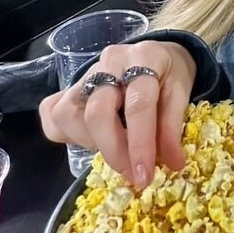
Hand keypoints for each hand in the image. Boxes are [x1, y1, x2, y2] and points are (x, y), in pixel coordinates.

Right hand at [38, 39, 195, 188]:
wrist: (155, 56)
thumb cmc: (168, 75)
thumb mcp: (181, 93)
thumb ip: (172, 127)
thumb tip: (172, 165)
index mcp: (144, 58)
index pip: (137, 104)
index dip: (140, 144)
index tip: (144, 176)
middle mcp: (110, 62)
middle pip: (97, 111)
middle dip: (113, 151)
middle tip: (131, 175)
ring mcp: (84, 73)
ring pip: (68, 113)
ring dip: (91, 143)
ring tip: (115, 151)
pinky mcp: (68, 87)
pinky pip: (52, 113)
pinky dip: (67, 135)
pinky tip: (92, 140)